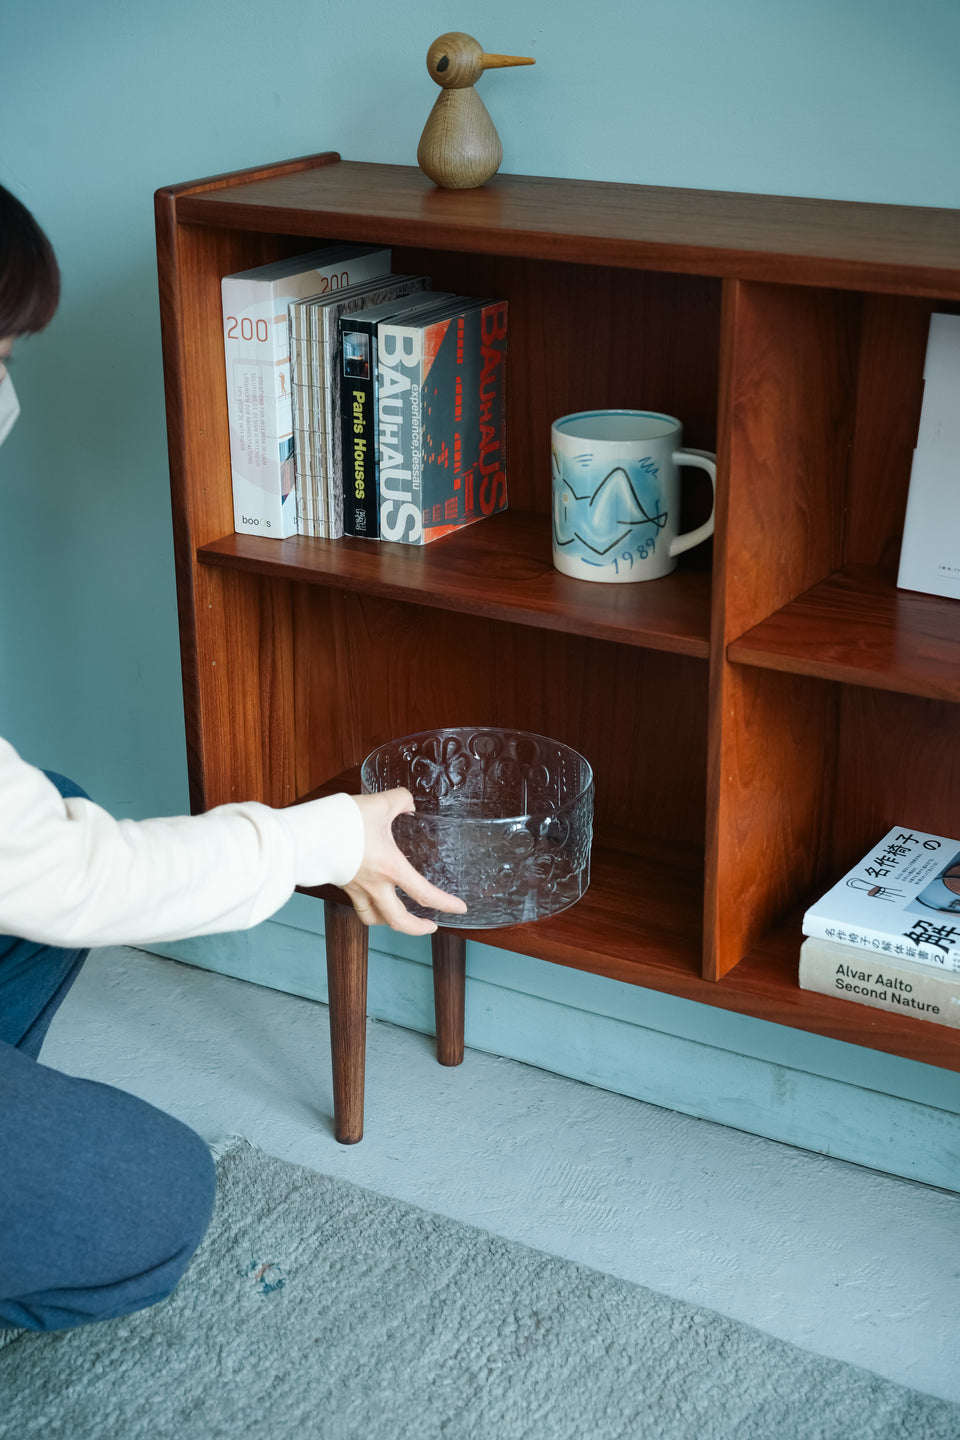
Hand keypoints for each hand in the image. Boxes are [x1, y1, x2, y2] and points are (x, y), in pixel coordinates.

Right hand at [343, 788, 466, 934]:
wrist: (307, 834)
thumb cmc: (343, 821)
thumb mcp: (380, 803)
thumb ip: (401, 800)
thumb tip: (409, 804)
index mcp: (390, 868)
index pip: (424, 893)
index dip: (445, 904)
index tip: (459, 909)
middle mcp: (374, 885)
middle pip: (398, 921)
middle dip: (417, 929)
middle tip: (431, 926)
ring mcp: (355, 888)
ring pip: (374, 918)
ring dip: (390, 922)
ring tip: (399, 916)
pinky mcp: (341, 884)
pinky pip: (358, 905)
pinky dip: (369, 907)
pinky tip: (372, 897)